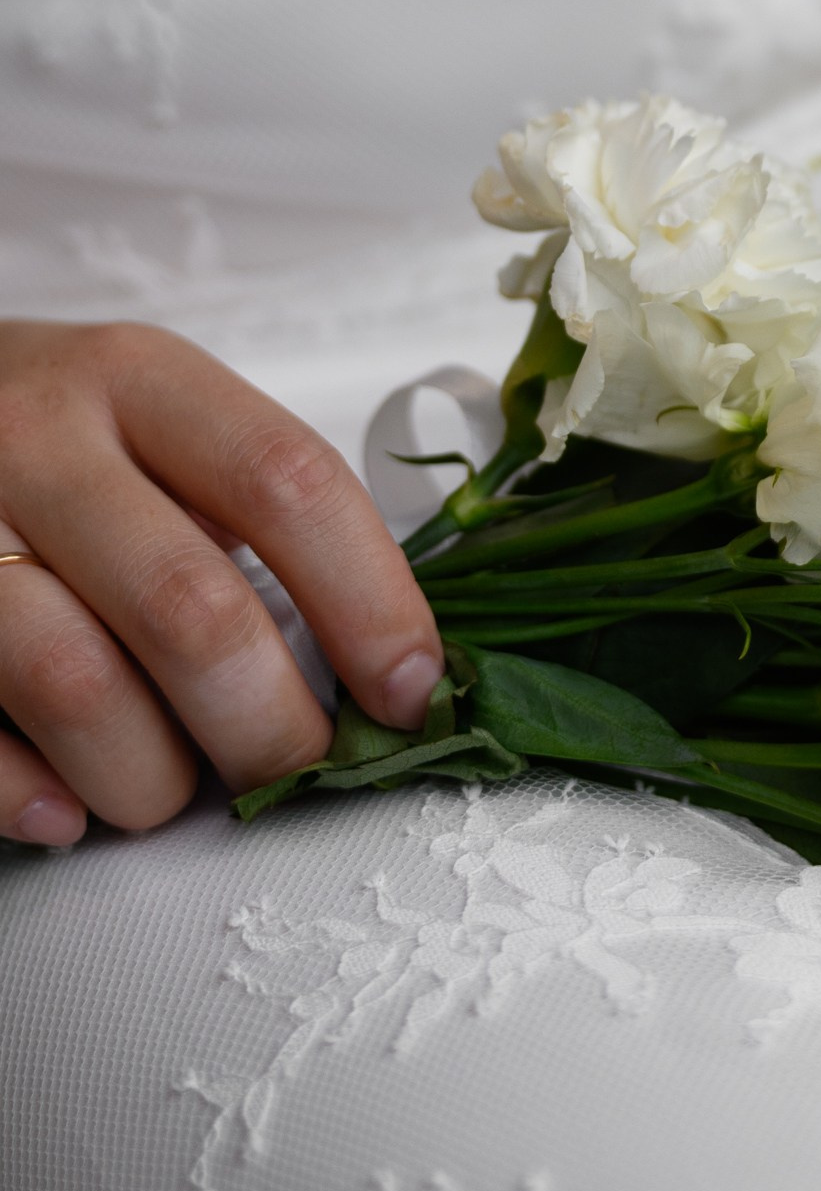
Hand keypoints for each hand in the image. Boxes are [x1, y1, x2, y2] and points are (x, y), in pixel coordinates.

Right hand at [0, 321, 440, 845]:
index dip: (371, 604)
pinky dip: (33, 799)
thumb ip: (253, 514)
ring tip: (169, 789)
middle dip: (267, 726)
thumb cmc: (51, 440)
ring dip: (150, 778)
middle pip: (190, 610)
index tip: (413, 692)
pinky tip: (67, 810)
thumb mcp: (154, 421)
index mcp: (138, 379)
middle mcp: (36, 439)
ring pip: (76, 689)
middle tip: (291, 768)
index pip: (289, 484)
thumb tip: (389, 669)